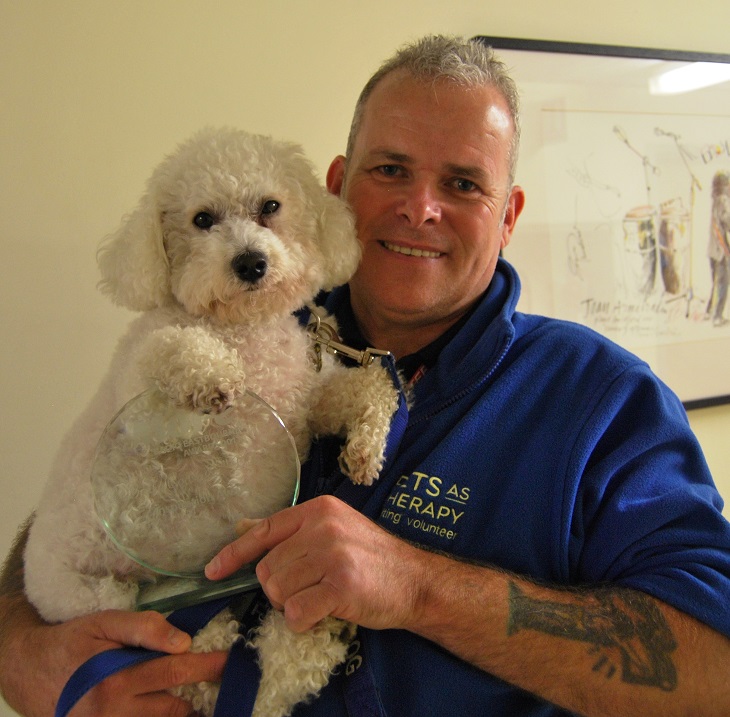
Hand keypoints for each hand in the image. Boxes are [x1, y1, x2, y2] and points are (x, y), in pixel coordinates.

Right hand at [1, 608, 226, 716]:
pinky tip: (178, 705)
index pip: (175, 672)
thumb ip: (143, 628)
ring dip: (184, 709)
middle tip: (225, 677)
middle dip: (203, 689)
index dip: (207, 666)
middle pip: (175, 704)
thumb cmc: (72, 642)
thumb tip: (182, 641)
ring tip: (204, 697)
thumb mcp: (104, 623)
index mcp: (117, 680)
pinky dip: (163, 716)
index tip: (230, 661)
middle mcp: (115, 712)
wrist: (28, 672)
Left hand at [205, 495, 426, 633]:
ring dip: (293, 606)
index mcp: (319, 509)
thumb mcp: (335, 530)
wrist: (415, 581)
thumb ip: (294, 531)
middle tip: (308, 591)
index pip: (264, 531)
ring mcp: (332, 554)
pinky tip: (325, 614)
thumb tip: (244, 528)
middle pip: (268, 569)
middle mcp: (323, 526)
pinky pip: (296, 613)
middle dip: (279, 590)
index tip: (213, 572)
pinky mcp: (340, 585)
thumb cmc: (372, 559)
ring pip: (278, 592)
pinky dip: (303, 622)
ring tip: (321, 599)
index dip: (234, 555)